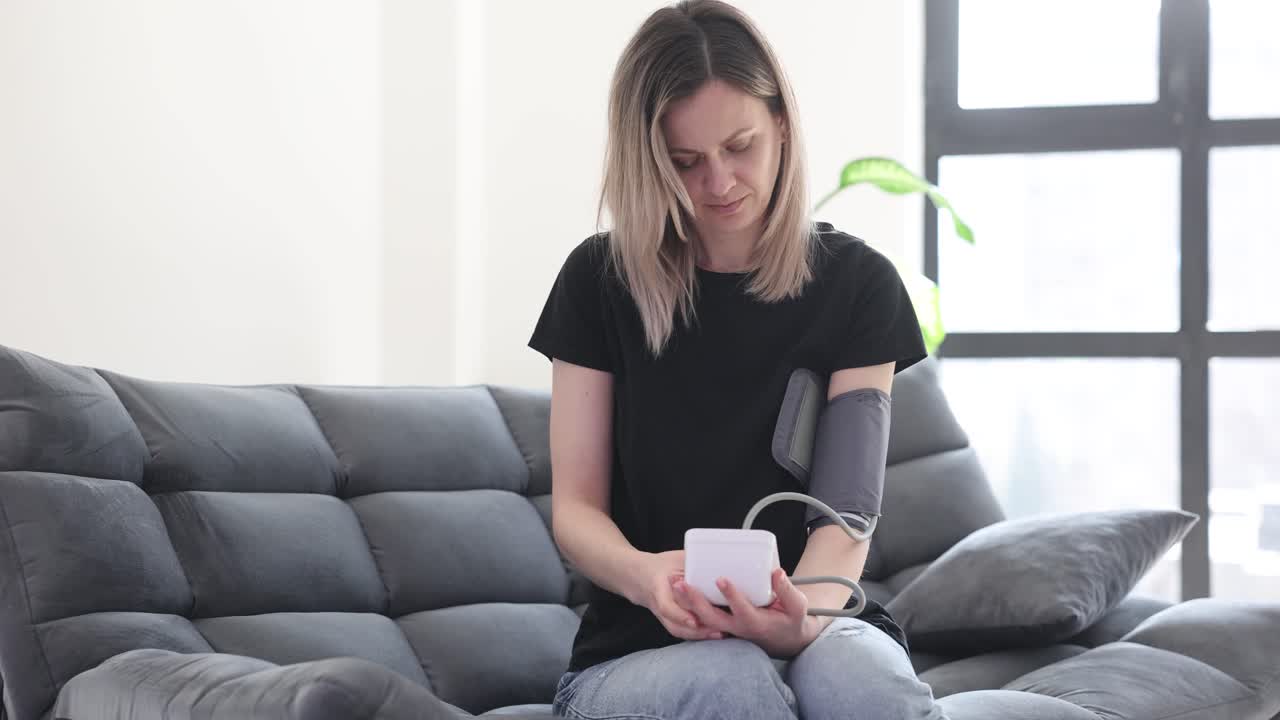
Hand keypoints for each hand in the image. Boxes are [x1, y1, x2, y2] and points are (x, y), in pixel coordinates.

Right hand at [631, 550, 724, 641]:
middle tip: (719, 630)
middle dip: (696, 630)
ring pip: (677, 630)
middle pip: (674, 624)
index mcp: (658, 586)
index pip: (666, 606)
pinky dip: (695, 634)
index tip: (695, 621)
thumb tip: (720, 559)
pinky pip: (680, 630)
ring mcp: (661, 615)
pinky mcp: (668, 619)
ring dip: (697, 635)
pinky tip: (712, 632)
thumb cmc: (662, 564)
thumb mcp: (676, 558)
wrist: (640, 576)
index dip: (680, 615)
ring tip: (719, 633)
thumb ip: (694, 560)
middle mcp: (658, 604)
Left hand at [672, 567, 832, 658]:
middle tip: (681, 583)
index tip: (721, 579)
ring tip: (674, 584)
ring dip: (687, 604)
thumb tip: (776, 572)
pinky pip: (702, 619)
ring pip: (703, 620)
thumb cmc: (791, 620)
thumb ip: (787, 590)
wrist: (785, 640)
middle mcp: (738, 628)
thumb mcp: (797, 606)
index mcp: (756, 623)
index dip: (731, 595)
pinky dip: (688, 608)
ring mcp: (728, 628)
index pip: (741, 610)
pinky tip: (678, 592)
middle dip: (695, 602)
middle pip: (712, 618)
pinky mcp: (722, 624)